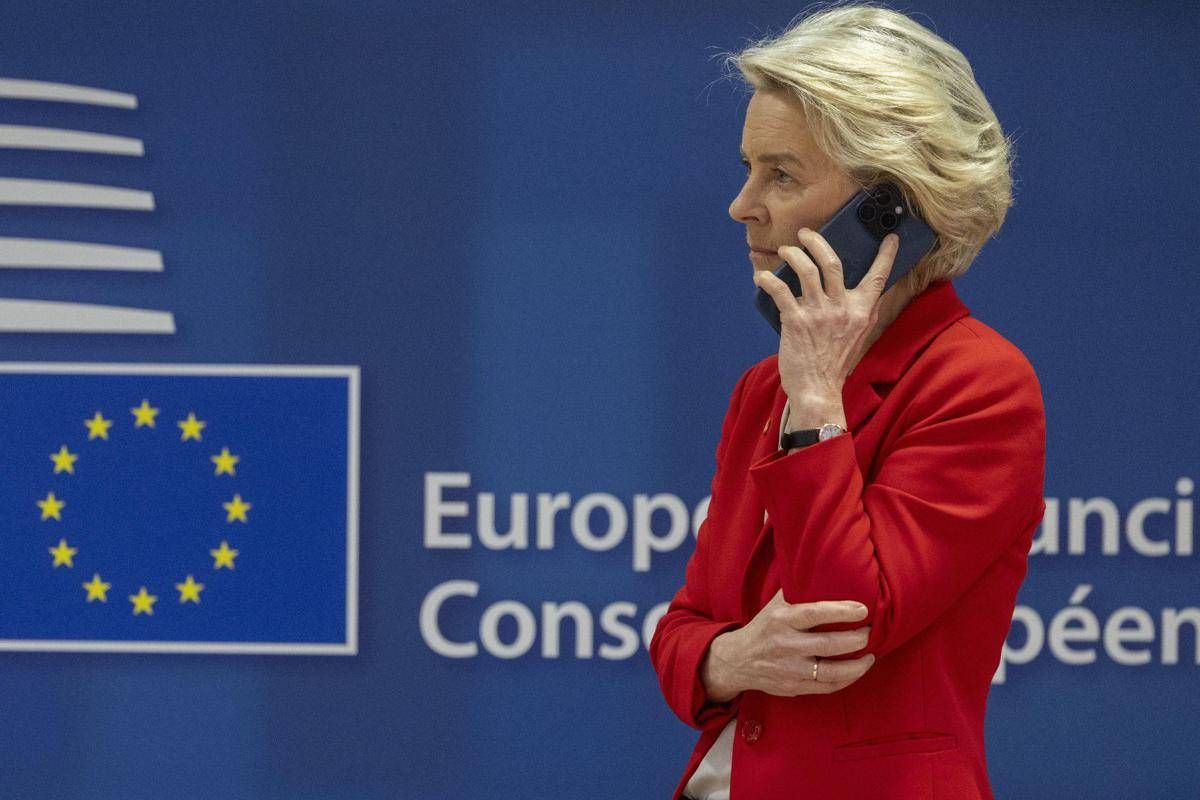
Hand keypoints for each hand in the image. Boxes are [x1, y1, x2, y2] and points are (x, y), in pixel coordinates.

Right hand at [701, 589, 874, 700]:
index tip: (863, 609)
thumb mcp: (775, 605)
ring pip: (830, 672)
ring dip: (856, 666)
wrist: (737, 660)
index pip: (814, 613)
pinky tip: (857, 670)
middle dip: (855, 639)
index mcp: (781, 620)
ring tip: (870, 655)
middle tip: (869, 632)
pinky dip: (846, 680)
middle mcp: (784, 645)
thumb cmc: (765, 626)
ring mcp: (789, 669)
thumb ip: (797, 591)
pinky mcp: (793, 687)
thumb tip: (826, 568)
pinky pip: (826, 687)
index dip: (841, 611)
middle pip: (827, 645)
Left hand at [752, 228, 898, 403]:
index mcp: (861, 311)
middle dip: (817, 242)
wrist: (818, 390)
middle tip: (807, 234)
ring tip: (786, 251)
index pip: (878, 277)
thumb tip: (875, 292)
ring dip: (793, 255)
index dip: (885, 255)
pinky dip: (768, 279)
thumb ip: (866, 312)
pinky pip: (780, 290)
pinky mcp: (795, 321)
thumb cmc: (835, 363)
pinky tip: (761, 276)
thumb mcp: (860, 336)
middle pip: (832, 262)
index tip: (890, 237)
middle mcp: (841, 308)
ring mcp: (818, 313)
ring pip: (806, 270)